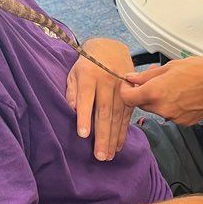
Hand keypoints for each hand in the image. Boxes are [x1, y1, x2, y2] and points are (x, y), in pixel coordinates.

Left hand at [66, 38, 134, 159]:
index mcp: (88, 75)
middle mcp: (106, 81)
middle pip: (104, 111)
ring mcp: (121, 87)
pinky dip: (123, 131)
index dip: (85, 116)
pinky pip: (127, 115)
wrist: (110, 47)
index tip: (83, 134)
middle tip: (99, 156)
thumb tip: (71, 109)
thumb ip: (72, 91)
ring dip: (113, 138)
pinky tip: (119, 145)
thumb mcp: (74, 72)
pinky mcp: (130, 93)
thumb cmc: (87, 63)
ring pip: (117, 116)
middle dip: (102, 135)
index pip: (86, 98)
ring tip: (109, 156)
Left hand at [120, 57, 202, 124]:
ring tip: (173, 83)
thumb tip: (131, 79)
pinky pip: (171, 113)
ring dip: (159, 98)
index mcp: (155, 92)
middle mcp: (162, 109)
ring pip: (157, 109)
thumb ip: (147, 75)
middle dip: (144, 91)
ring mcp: (174, 118)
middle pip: (142, 104)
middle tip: (154, 76)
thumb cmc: (202, 70)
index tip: (129, 84)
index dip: (125, 90)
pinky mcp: (185, 122)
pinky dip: (172, 104)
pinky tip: (183, 93)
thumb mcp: (170, 66)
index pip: (127, 98)